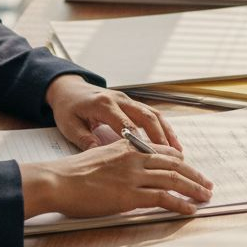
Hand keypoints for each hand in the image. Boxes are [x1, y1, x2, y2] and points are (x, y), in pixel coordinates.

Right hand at [19, 140, 212, 218]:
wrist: (57, 181)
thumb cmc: (72, 174)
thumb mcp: (99, 157)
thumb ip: (118, 161)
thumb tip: (127, 172)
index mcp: (126, 146)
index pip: (162, 152)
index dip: (180, 161)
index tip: (190, 169)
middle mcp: (134, 158)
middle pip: (173, 164)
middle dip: (193, 175)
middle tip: (206, 184)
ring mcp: (133, 176)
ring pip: (173, 179)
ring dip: (193, 189)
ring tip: (205, 196)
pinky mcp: (130, 195)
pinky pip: (163, 198)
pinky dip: (180, 203)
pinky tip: (189, 208)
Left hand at [45, 74, 181, 150]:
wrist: (69, 89)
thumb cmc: (69, 108)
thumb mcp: (69, 126)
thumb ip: (84, 139)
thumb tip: (100, 155)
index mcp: (103, 105)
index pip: (125, 123)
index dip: (137, 139)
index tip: (147, 157)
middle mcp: (119, 100)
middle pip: (145, 117)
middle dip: (159, 137)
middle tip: (169, 157)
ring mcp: (128, 100)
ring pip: (153, 114)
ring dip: (166, 133)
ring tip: (177, 152)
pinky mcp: (132, 103)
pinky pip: (152, 114)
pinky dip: (164, 127)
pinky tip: (172, 142)